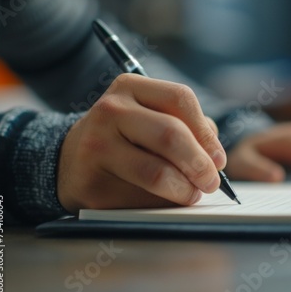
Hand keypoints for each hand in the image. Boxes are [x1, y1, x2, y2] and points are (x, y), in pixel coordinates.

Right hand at [57, 74, 225, 213]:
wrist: (72, 161)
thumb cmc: (125, 137)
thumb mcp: (151, 116)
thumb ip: (187, 127)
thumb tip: (215, 157)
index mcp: (130, 87)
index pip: (180, 98)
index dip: (206, 133)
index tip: (218, 159)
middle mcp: (110, 111)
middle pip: (171, 134)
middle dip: (200, 163)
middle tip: (211, 182)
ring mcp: (96, 146)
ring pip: (156, 172)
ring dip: (184, 189)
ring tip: (191, 194)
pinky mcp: (91, 182)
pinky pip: (139, 199)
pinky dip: (161, 204)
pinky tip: (163, 200)